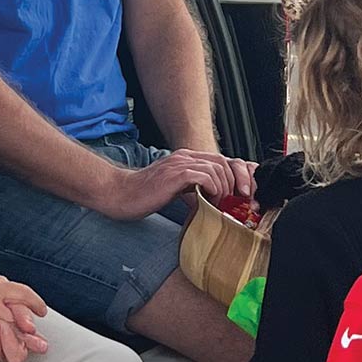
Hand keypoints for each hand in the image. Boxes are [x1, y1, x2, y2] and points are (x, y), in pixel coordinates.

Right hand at [96, 148, 257, 221]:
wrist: (120, 194)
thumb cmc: (145, 196)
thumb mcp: (176, 188)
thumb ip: (195, 187)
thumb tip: (216, 200)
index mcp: (187, 158)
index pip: (222, 161)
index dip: (235, 177)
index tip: (241, 195)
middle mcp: (186, 156)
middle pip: (224, 162)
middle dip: (236, 183)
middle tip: (238, 202)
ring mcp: (180, 163)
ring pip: (217, 169)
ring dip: (225, 189)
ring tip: (221, 205)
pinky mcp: (175, 174)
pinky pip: (205, 176)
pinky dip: (213, 189)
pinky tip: (210, 201)